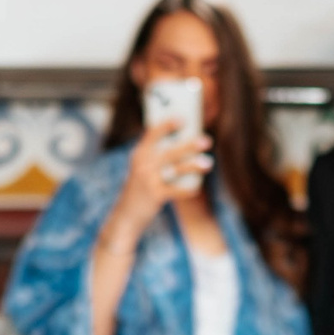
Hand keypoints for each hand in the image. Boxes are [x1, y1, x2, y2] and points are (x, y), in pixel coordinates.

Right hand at [107, 117, 211, 235]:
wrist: (125, 215)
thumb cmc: (139, 189)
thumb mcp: (142, 169)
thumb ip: (156, 157)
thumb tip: (185, 146)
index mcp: (139, 154)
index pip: (153, 134)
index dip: (167, 125)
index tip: (183, 119)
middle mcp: (142, 164)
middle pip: (170, 151)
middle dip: (190, 145)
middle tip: (207, 141)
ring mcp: (148, 180)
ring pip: (175, 169)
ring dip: (193, 165)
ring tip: (208, 163)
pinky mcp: (154, 195)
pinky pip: (176, 191)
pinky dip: (187, 190)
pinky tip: (196, 189)